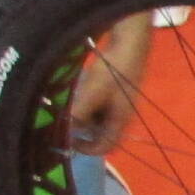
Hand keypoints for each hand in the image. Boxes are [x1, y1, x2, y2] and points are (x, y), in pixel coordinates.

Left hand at [67, 12, 153, 153]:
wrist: (130, 44)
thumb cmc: (113, 70)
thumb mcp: (93, 92)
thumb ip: (79, 113)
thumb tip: (65, 130)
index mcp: (120, 120)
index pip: (105, 146)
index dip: (86, 149)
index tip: (67, 141)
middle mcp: (121, 115)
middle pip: (100, 134)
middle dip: (81, 130)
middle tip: (63, 120)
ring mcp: (119, 103)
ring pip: (97, 119)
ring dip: (83, 116)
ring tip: (68, 105)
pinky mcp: (115, 91)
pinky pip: (99, 106)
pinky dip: (87, 105)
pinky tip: (78, 92)